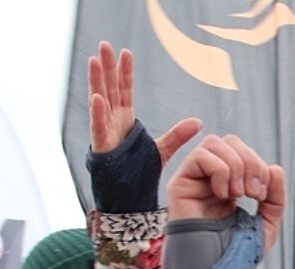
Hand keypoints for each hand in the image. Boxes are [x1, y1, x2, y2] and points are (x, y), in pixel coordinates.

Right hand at [88, 41, 200, 162]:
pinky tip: (96, 97)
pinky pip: (97, 127)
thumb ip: (178, 135)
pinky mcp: (101, 147)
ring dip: (96, 81)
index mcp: (125, 119)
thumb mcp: (162, 150)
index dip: (125, 72)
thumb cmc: (137, 172)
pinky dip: (97, 113)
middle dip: (107, 67)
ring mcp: (105, 132)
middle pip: (109, 88)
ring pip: (99, 101)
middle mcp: (112, 121)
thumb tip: (199, 122)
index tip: (126, 52)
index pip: (125, 90)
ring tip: (94, 60)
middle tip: (104, 44)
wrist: (127, 198)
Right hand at [166, 135, 285, 252]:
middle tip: (252, 192)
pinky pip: (200, 156)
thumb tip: (275, 168)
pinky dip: (219, 170)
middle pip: (231, 142)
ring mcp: (195, 180)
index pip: (244, 152)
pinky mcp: (180, 184)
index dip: (259, 165)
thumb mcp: (266, 225)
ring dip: (235, 165)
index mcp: (230, 186)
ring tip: (238, 194)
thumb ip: (275, 199)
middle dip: (250, 161)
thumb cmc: (234, 255)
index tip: (261, 195)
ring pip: (215, 143)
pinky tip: (223, 195)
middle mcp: (210, 179)